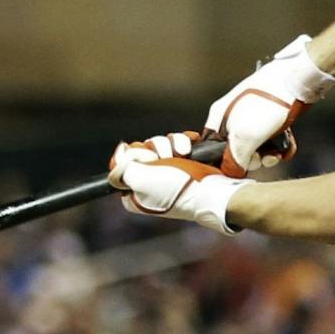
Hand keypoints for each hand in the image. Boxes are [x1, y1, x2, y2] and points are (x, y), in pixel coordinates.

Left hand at [108, 133, 244, 233]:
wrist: (214, 191)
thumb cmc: (178, 189)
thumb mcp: (140, 180)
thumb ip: (121, 166)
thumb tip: (120, 153)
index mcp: (134, 192)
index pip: (120, 163)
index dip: (132, 155)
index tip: (147, 159)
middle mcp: (149, 182)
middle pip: (140, 150)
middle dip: (154, 147)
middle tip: (165, 158)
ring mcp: (167, 172)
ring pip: (159, 143)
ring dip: (171, 144)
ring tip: (183, 155)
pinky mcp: (184, 162)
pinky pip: (176, 142)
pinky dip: (183, 141)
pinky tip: (189, 148)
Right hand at [204, 33, 334, 173]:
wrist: (296, 81)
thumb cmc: (267, 104)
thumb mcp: (244, 137)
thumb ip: (235, 158)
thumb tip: (232, 171)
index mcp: (219, 118)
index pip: (211, 148)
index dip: (224, 162)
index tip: (238, 167)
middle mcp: (232, 118)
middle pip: (236, 151)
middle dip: (251, 160)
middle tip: (262, 157)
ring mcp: (252, 118)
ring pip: (255, 148)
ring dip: (267, 156)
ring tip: (277, 154)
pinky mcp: (269, 118)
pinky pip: (269, 141)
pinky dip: (278, 148)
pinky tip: (285, 148)